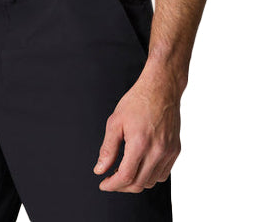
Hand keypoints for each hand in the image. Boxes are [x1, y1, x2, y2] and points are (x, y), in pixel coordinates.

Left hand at [93, 72, 180, 192]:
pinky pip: (163, 174)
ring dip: (137, 182)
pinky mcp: (175, 150)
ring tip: (125, 171)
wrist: (161, 88)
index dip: (112, 184)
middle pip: (139, 184)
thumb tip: (100, 169)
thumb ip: (107, 149)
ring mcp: (168, 151)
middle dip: (122, 186)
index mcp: (140, 143)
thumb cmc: (138, 101)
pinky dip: (150, 176)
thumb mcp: (115, 122)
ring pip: (152, 181)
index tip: (103, 183)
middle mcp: (157, 150)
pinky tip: (141, 166)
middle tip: (111, 179)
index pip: (125, 177)